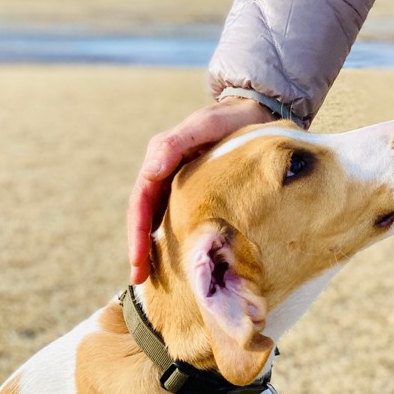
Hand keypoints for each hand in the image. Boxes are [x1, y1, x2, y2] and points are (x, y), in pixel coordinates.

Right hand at [128, 97, 275, 283]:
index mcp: (161, 159)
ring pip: (160, 220)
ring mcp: (181, 184)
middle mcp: (166, 173)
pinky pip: (181, 218)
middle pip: (145, 216)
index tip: (137, 261)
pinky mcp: (198, 192)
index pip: (141, 202)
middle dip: (140, 248)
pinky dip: (176, 239)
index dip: (137, 233)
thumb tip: (149, 171)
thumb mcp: (205, 125)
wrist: (256, 113)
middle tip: (139, 280)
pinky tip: (182, 260)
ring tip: (154, 279)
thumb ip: (176, 143)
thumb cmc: (231, 118)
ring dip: (154, 248)